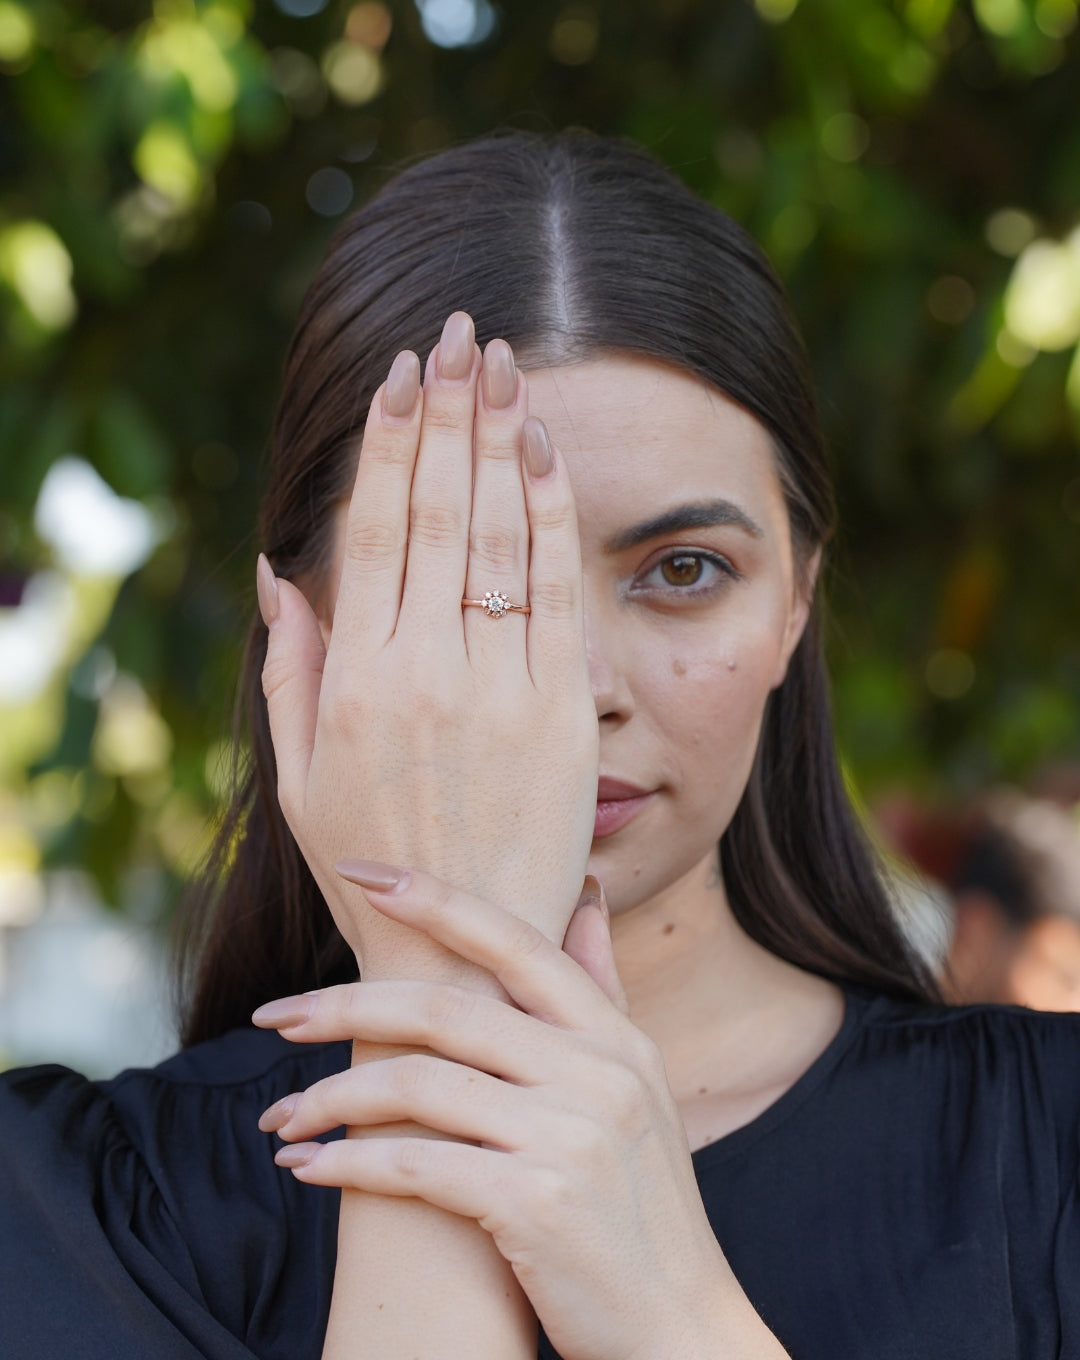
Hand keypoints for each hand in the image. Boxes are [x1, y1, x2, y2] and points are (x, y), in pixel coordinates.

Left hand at [253, 865, 778, 1359]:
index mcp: (615, 1036)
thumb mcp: (639, 1082)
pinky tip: (306, 1169)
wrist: (681, 1329)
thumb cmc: (643, 1206)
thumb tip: (588, 894)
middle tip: (273, 1016)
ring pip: (417, 1083)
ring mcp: (568, 1136)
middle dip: (343, 1004)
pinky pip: (415, 1164)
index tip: (359, 872)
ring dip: (330, 1098)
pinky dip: (347, 1162)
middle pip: (444, 1007)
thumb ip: (601, 989)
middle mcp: (597, 1071)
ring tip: (281, 1119)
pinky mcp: (534, 1206)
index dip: (433, 897)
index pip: (515, 940)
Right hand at [257, 313, 597, 978]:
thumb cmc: (370, 861)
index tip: (404, 376)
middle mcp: (428, 671)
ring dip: (504, 440)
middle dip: (453, 414)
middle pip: (443, 512)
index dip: (391, 444)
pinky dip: (552, 514)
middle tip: (463, 334)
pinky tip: (548, 452)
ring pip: (503, 536)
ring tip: (506, 366)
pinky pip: (557, 591)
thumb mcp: (299, 774)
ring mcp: (501, 689)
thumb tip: (279, 568)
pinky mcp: (562, 711)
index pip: (376, 531)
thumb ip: (289, 665)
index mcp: (355, 680)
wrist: (465, 949)